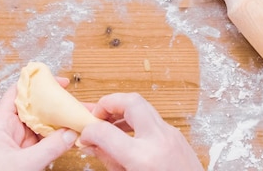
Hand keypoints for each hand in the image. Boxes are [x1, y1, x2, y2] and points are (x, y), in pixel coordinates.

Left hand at [0, 79, 77, 170]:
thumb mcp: (24, 164)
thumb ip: (49, 148)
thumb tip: (71, 133)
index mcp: (0, 124)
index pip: (17, 94)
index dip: (35, 83)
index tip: (55, 81)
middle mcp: (9, 130)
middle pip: (33, 107)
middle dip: (53, 103)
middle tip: (73, 100)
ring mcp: (18, 143)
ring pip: (41, 124)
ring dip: (58, 120)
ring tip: (76, 116)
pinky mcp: (26, 155)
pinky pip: (44, 140)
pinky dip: (57, 137)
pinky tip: (70, 134)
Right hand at [79, 93, 203, 170]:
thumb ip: (110, 160)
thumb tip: (92, 144)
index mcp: (143, 158)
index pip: (106, 132)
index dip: (90, 131)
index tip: (85, 134)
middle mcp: (158, 140)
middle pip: (130, 101)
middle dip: (109, 103)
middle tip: (97, 114)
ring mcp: (171, 135)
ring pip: (143, 106)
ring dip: (123, 110)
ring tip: (109, 125)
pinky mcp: (177, 135)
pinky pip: (153, 118)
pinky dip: (136, 120)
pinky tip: (127, 134)